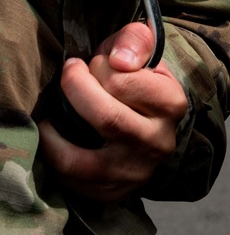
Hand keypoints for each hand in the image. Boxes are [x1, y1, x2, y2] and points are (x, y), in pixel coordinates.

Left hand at [39, 23, 187, 202]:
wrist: (150, 123)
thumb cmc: (139, 79)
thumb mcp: (142, 50)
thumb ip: (135, 40)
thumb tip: (119, 61)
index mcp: (171, 103)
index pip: (122, 81)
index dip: (97, 66)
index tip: (91, 63)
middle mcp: (158, 141)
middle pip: (104, 117)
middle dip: (75, 91)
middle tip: (69, 77)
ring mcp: (135, 173)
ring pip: (79, 159)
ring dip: (54, 134)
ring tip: (52, 116)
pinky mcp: (113, 194)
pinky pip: (70, 182)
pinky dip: (54, 159)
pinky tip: (57, 139)